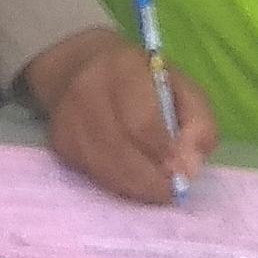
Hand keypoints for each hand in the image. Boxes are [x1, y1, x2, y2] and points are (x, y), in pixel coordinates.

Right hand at [22, 27, 214, 204]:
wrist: (80, 66)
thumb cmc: (142, 79)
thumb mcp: (182, 86)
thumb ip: (198, 123)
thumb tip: (189, 168)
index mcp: (122, 69)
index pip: (141, 121)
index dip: (163, 153)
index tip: (181, 173)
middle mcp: (87, 92)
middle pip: (120, 151)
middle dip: (151, 180)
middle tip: (171, 192)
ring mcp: (68, 119)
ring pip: (104, 169)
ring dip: (135, 187)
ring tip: (156, 190)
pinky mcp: (59, 142)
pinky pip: (92, 174)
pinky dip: (117, 184)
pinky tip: (132, 181)